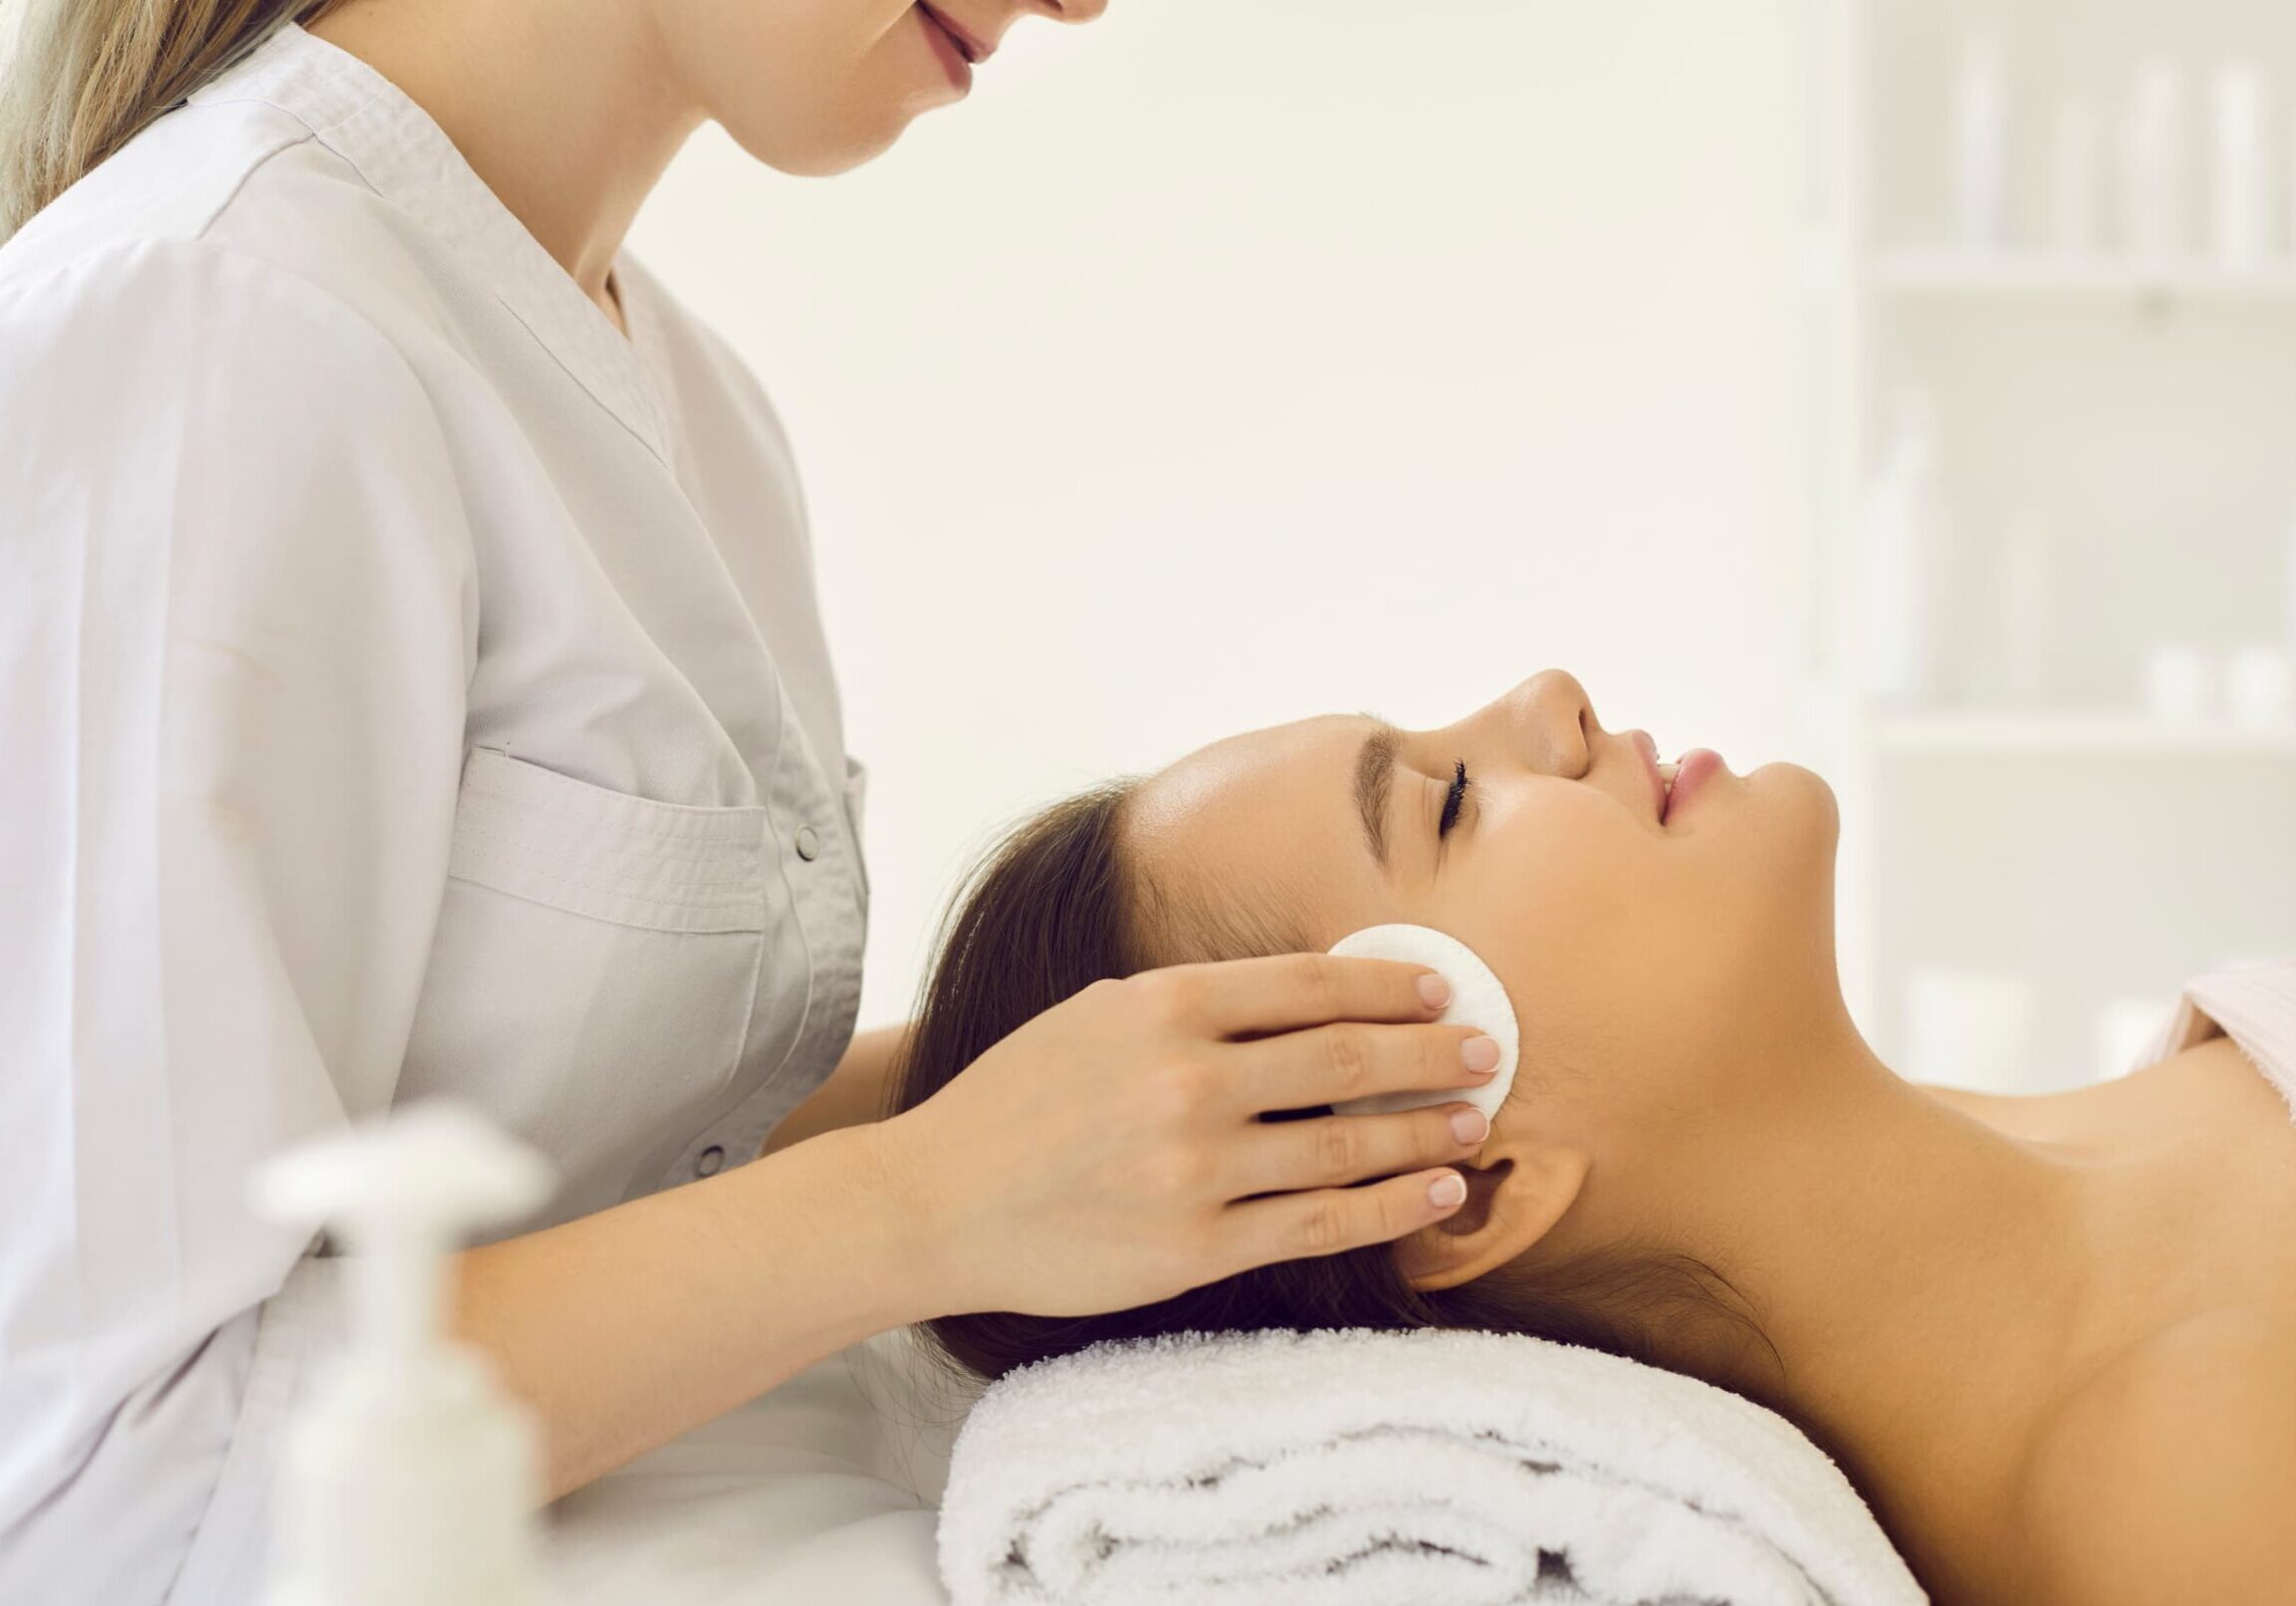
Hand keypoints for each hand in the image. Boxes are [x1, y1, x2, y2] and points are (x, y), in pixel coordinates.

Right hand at [868, 953, 1502, 1319]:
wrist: (938, 1201)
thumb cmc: (1017, 1101)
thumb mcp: (1097, 1015)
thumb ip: (1192, 1003)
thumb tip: (1305, 995)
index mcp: (1163, 1005)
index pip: (1311, 983)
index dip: (1392, 982)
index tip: (1441, 987)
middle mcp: (1188, 1079)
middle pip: (1346, 1058)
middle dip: (1432, 1051)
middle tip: (1489, 1049)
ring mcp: (1196, 1168)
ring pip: (1346, 1144)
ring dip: (1426, 1129)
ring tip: (1475, 1122)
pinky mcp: (1197, 1246)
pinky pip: (1320, 1224)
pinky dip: (1392, 1206)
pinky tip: (1437, 1191)